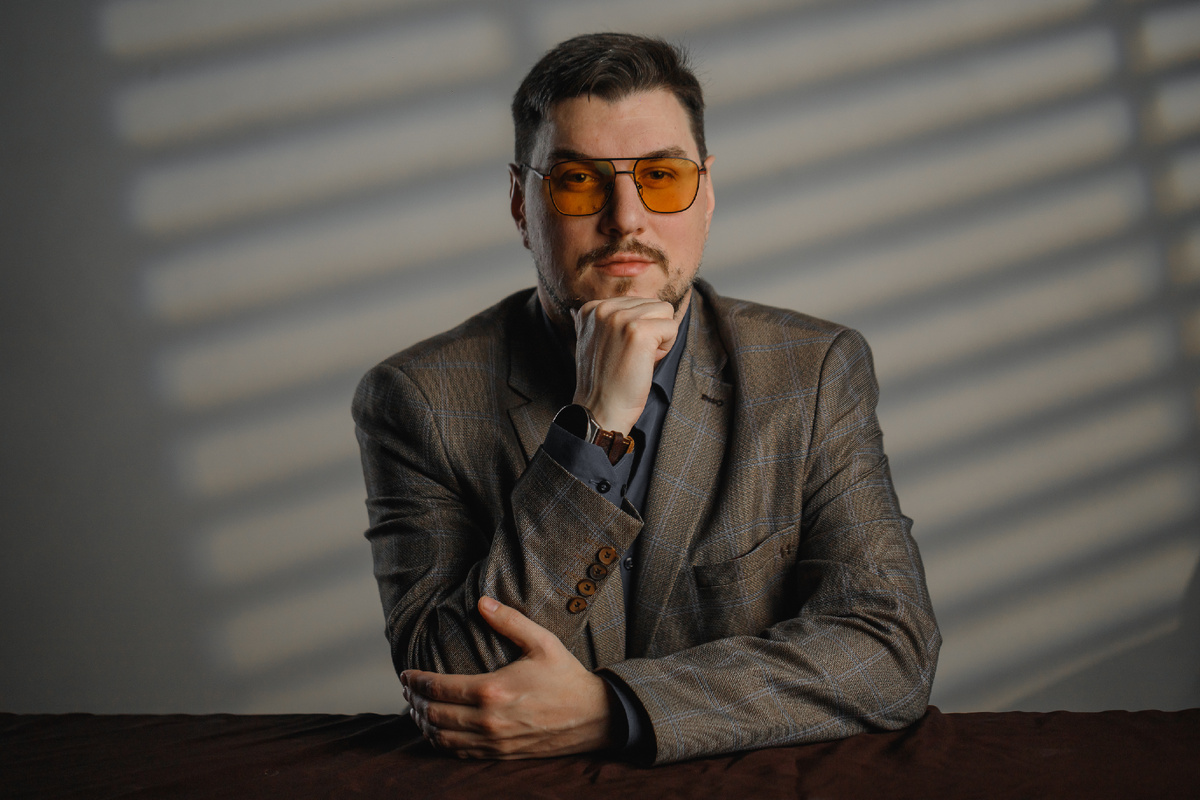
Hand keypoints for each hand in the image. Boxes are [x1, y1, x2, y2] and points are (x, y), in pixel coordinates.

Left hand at [403, 596, 616, 758]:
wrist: (595, 717)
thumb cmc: (567, 677)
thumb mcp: (542, 642)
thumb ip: (509, 621)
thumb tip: (481, 602)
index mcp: (492, 691)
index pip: (438, 688)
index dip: (416, 681)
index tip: (405, 673)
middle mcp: (487, 721)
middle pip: (433, 714)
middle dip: (414, 701)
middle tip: (407, 690)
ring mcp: (493, 742)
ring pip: (442, 739)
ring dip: (423, 724)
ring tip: (416, 710)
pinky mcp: (501, 754)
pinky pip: (460, 754)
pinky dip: (442, 743)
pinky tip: (438, 732)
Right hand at [571, 297, 679, 433]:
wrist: (598, 410)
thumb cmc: (605, 381)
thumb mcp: (599, 340)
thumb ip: (613, 319)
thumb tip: (642, 299)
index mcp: (591, 308)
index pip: (637, 301)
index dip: (638, 328)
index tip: (621, 351)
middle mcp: (603, 308)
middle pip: (654, 304)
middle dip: (651, 330)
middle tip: (631, 357)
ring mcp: (620, 318)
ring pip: (665, 312)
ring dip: (660, 338)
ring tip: (638, 359)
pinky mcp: (638, 332)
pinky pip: (672, 327)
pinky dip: (666, 348)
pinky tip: (646, 362)